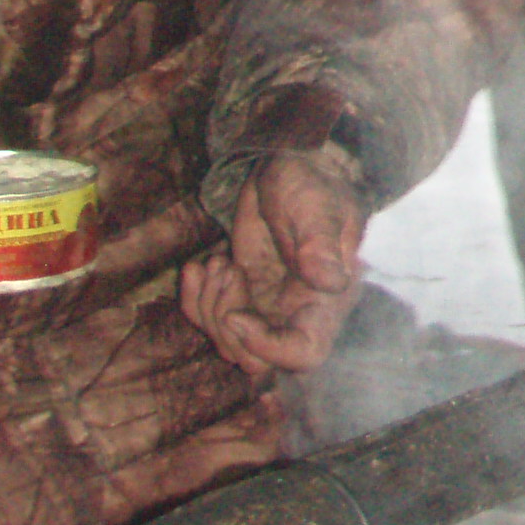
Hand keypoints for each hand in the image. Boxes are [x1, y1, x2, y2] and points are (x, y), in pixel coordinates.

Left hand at [178, 149, 365, 378]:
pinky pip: (208, 320)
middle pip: (255, 358)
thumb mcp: (316, 207)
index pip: (305, 353)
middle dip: (226, 321)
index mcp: (326, 298)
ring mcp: (266, 307)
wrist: (288, 166)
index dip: (267, 348)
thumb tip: (331, 282)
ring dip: (209, 306)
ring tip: (219, 260)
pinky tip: (197, 267)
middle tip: (226, 269)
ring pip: (227, 342)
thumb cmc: (310, 182)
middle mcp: (297, 311)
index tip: (237, 316)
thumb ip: (320, 244)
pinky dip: (193, 299)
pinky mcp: (241, 296)